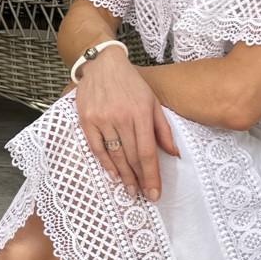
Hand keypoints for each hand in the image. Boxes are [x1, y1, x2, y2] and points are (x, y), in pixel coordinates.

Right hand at [73, 48, 177, 200]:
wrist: (102, 63)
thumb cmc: (131, 83)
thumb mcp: (152, 101)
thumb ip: (163, 128)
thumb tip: (174, 154)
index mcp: (141, 112)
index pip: (148, 152)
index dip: (152, 176)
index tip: (155, 194)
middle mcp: (121, 116)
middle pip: (131, 157)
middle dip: (138, 179)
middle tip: (142, 196)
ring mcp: (102, 118)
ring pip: (114, 155)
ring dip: (123, 176)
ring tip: (130, 190)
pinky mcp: (86, 119)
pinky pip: (97, 148)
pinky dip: (105, 164)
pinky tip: (113, 175)